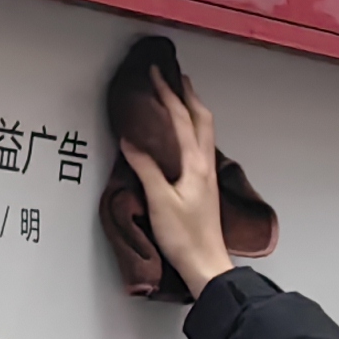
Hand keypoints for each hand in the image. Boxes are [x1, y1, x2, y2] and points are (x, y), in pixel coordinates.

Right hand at [121, 71, 235, 299]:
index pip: (181, 119)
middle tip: (175, 76)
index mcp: (196, 164)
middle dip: (188, 94)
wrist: (206, 264)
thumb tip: (130, 141)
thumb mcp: (159, 200)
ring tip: (181, 96)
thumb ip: (145, 168)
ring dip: (193, 109)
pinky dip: (192, 128)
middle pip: (201, 119)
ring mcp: (208, 175)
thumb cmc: (184, 236)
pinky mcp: (205, 185)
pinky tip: (184, 134)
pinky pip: (201, 145)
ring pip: (204, 131)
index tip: (156, 74)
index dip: (168, 94)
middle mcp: (206, 165)